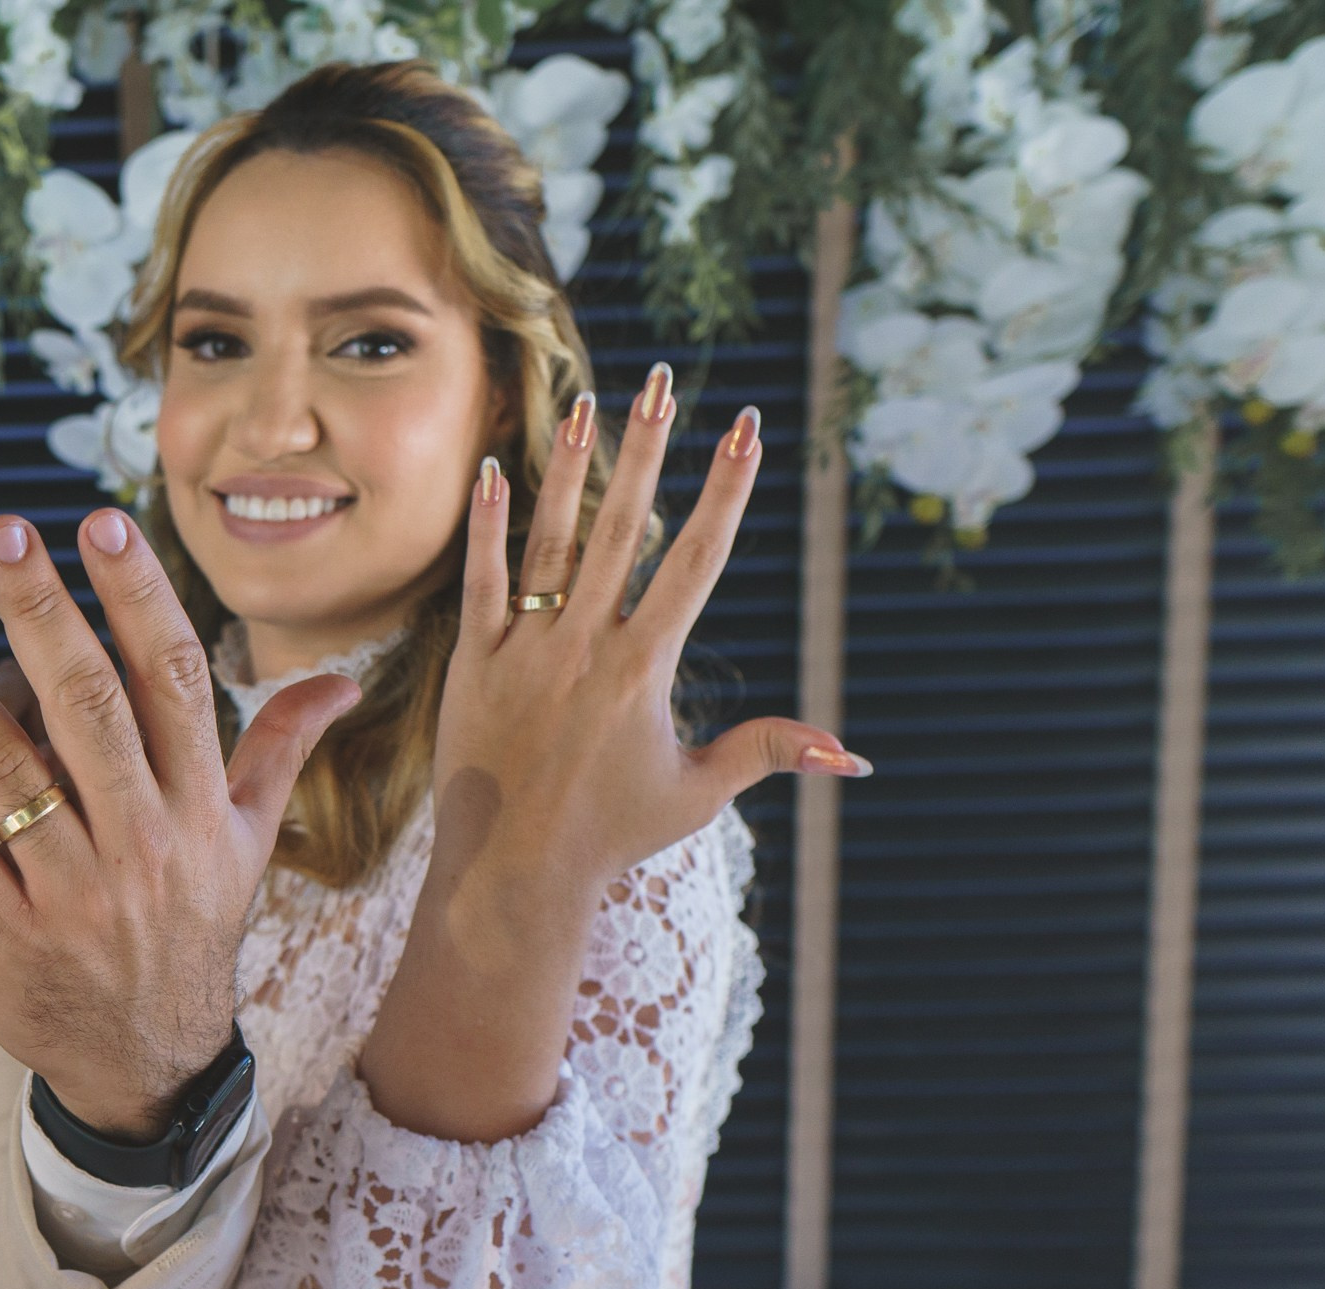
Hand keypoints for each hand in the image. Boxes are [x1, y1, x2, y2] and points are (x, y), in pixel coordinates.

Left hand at [0, 508, 358, 1138]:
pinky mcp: (10, 938)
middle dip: (42, 614)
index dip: (140, 597)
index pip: (174, 680)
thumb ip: (280, 750)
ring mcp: (74, 894)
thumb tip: (342, 680)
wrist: (152, 1063)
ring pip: (13, 779)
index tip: (102, 523)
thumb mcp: (246, 842)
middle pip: (90, 707)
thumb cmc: (194, 928)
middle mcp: (143, 843)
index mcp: (199, 807)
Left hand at [360, 370, 868, 1142]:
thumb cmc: (611, 834)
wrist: (514, 872)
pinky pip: (479, 581)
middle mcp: (586, 647)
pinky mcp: (472, 663)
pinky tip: (497, 467)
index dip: (726, 491)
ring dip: (574, 468)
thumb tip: (853, 755)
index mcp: (644, 667)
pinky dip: (487, 525)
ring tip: (592, 400)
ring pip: (552, 541)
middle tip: (666, 380)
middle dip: (651, 450)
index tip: (749, 430)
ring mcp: (525, 651)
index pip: (695, 559)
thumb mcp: (698, 790)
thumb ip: (768, 751)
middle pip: (625, 528)